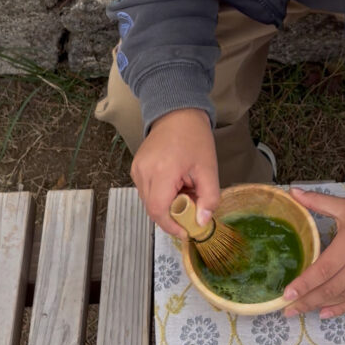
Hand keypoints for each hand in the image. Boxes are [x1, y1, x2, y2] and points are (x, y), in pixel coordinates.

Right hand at [130, 108, 219, 236]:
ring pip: (149, 201)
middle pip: (153, 209)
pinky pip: (146, 191)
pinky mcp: (136, 168)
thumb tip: (201, 222)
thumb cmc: (195, 138)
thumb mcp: (209, 169)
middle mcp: (143, 172)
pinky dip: (161, 194)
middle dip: (173, 215)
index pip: (158, 210)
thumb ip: (208, 198)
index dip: (172, 226)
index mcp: (162, 172)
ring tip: (185, 191)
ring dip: (167, 205)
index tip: (187, 231)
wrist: (178, 113)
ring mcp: (137, 170)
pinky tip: (175, 184)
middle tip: (192, 206)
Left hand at [283, 179, 344, 317]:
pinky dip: (341, 309)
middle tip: (287, 310)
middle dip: (306, 301)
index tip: (285, 295)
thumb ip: (318, 202)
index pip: (322, 270)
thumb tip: (292, 191)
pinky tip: (325, 313)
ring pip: (342, 297)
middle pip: (329, 289)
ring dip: (320, 306)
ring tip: (301, 311)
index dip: (303, 284)